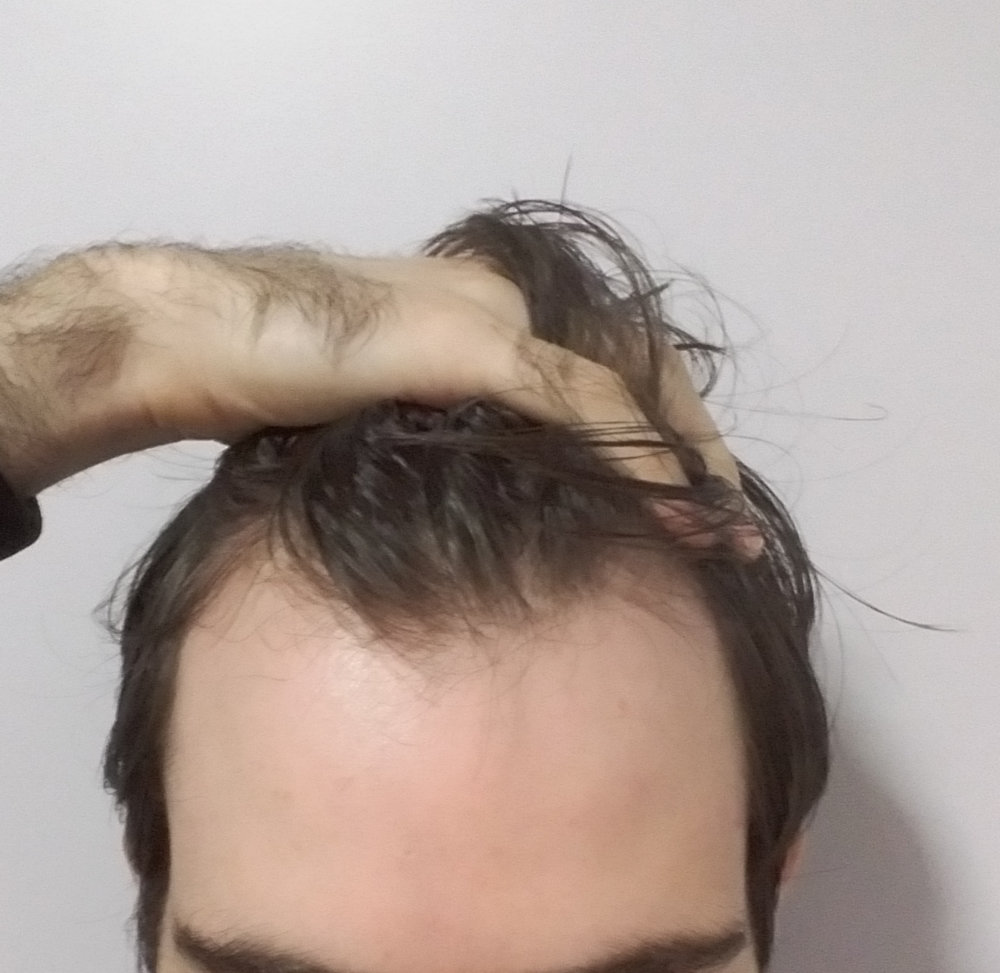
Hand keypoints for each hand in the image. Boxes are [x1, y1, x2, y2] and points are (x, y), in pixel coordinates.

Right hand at [0, 242, 758, 556]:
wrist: (202, 340)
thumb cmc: (277, 383)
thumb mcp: (386, 415)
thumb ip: (447, 433)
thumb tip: (485, 497)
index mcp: (492, 319)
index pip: (606, 368)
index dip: (657, 433)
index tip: (689, 504)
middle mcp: (508, 302)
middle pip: (640, 366)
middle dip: (695, 445)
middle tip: (732, 523)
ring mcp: (493, 315)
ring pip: (625, 382)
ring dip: (682, 459)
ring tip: (721, 531)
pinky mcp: (470, 341)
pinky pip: (577, 400)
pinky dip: (631, 452)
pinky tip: (670, 505)